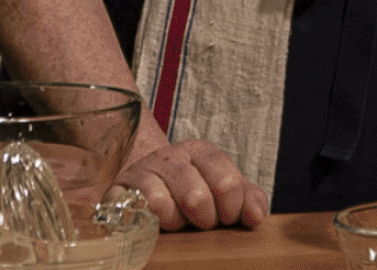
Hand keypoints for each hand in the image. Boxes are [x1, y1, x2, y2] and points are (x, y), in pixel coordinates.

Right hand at [118, 137, 270, 229]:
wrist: (145, 177)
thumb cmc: (190, 186)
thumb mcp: (221, 186)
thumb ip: (247, 197)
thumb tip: (257, 217)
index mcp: (201, 152)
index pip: (227, 181)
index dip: (232, 208)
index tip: (228, 218)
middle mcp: (171, 156)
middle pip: (196, 197)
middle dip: (204, 219)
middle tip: (202, 222)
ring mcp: (143, 171)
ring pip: (163, 206)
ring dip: (175, 223)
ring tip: (177, 222)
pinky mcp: (119, 189)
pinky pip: (134, 212)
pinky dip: (148, 223)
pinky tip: (155, 224)